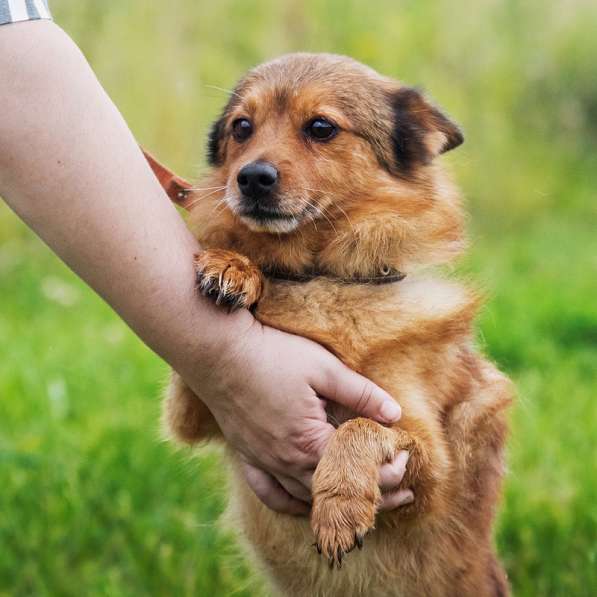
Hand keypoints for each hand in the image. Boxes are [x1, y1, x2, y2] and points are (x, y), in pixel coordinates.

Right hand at [184, 317, 409, 514]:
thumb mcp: (324, 368)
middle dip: (375, 494)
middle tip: (404, 492)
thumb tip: (395, 414)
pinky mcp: (247, 456)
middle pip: (336, 492)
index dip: (387, 469)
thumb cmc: (272, 354)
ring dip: (340, 503)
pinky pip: (271, 494)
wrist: (218, 351)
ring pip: (307, 499)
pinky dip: (293, 504)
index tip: (407, 459)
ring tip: (367, 502)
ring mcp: (264, 462)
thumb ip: (361, 394)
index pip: (357, 469)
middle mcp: (286, 461)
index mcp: (309, 440)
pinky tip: (307, 504)